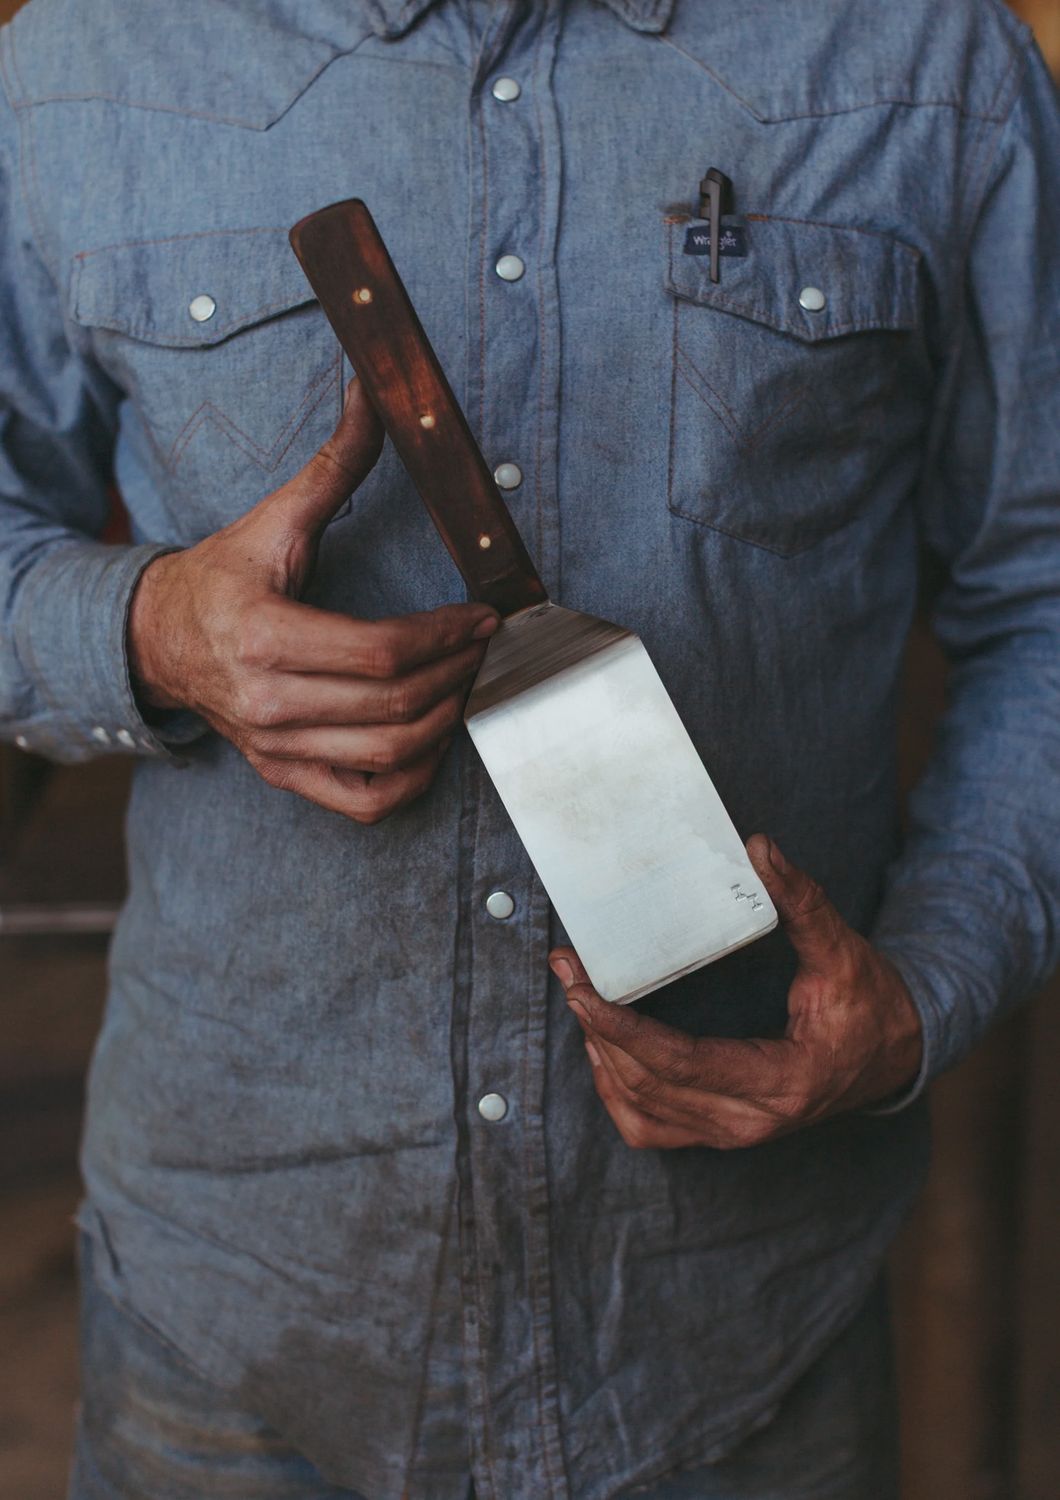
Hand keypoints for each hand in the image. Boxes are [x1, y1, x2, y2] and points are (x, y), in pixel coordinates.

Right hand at [128, 377, 497, 823]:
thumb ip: (331, 467)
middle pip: (394, 703)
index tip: (480, 618)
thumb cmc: (220, 580)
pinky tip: (432, 739)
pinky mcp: (285, 773)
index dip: (445, 636)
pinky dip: (412, 778)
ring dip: (446, 720)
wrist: (157, 641)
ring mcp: (276, 746)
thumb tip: (371, 397)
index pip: (380, 652)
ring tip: (466, 684)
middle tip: (484, 648)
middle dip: (457, 673)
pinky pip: (366, 800)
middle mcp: (268, 702)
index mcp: (265, 637)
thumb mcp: (272, 522)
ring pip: (389, 754)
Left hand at [549, 835, 922, 1148]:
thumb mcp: (842, 950)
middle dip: (597, 1030)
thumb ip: (801, 901)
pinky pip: (650, 1127)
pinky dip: (617, 1092)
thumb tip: (760, 848)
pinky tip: (604, 1049)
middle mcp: (751, 1120)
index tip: (583, 989)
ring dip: (602, 1062)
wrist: (896, 1053)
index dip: (623, 1028)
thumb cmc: (870, 1003)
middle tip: (569, 975)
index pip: (681, 1062)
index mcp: (781, 1080)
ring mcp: (734, 1134)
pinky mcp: (722, 1131)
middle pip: (648, 1086)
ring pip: (640, 1114)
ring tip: (582, 1005)